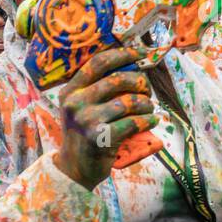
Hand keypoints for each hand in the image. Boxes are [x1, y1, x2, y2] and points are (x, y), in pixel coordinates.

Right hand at [53, 47, 158, 189]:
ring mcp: (87, 120)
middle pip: (118, 79)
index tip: (140, 53)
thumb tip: (132, 68)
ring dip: (146, 104)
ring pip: (129, 101)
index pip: (98, 63)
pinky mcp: (101, 137)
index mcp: (70, 91)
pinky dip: (149, 120)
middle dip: (139, 82)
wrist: (74, 168)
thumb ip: (94, 89)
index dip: (122, 54)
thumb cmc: (83, 134)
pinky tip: (151, 121)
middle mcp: (76, 103)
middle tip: (146, 91)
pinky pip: (134, 122)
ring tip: (148, 109)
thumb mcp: (78, 108)